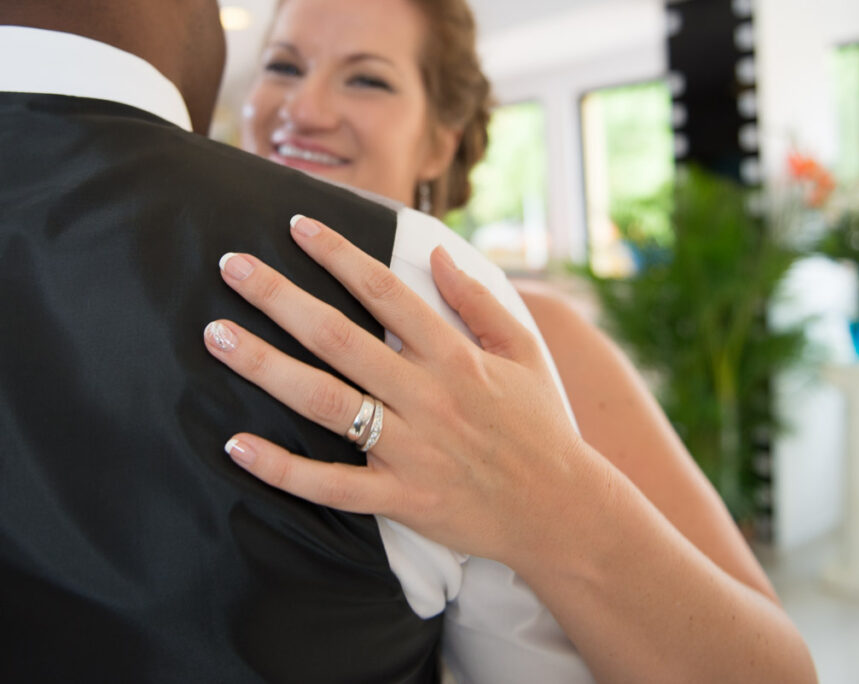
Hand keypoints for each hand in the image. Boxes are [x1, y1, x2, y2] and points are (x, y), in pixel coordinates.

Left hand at [204, 216, 599, 565]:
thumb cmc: (540, 426)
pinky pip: (331, 485)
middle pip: (340, 338)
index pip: (386, 293)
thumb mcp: (525, 354)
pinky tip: (236, 445)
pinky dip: (282, 469)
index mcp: (455, 357)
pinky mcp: (400, 498)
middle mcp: (426, 396)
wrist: (559, 509)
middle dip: (281, 298)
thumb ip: (480, 302)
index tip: (297, 226)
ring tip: (217, 336)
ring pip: (324, 402)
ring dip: (266, 367)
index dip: (339, 255)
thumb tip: (438, 255)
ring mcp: (410, 449)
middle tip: (232, 267)